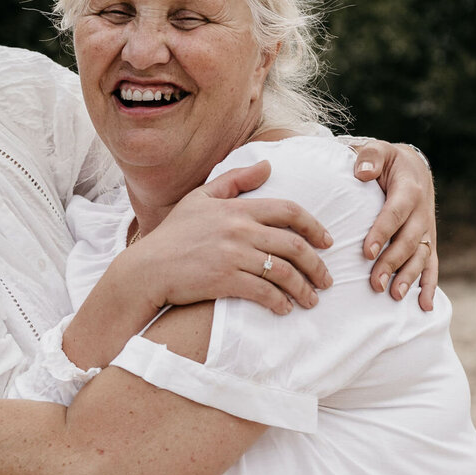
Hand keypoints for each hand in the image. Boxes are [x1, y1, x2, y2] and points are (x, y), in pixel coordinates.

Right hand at [139, 160, 332, 315]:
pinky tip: (284, 309)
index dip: (315, 227)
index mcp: (237, 209)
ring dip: (303, 288)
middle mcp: (239, 230)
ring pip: (283, 272)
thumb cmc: (174, 234)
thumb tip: (267, 165)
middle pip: (294, 245)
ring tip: (311, 300)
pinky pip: (264, 292)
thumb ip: (235, 181)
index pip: (289, 211)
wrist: (148, 268)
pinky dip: (279, 302)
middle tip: (326, 280)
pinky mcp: (225, 280)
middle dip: (317, 265)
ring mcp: (233, 255)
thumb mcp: (201, 198)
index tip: (327, 242)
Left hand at [349, 140, 437, 309]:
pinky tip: (425, 307)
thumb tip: (361, 172)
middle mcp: (422, 212)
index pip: (396, 214)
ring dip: (410, 277)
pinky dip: (430, 286)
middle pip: (409, 241)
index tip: (367, 252)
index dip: (383, 232)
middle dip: (393, 263)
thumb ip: (369, 157)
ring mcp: (427, 229)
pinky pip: (432, 265)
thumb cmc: (387, 161)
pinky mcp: (428, 241)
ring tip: (395, 296)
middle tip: (376, 284)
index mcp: (409, 190)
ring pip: (421, 256)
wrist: (413, 167)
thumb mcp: (377, 150)